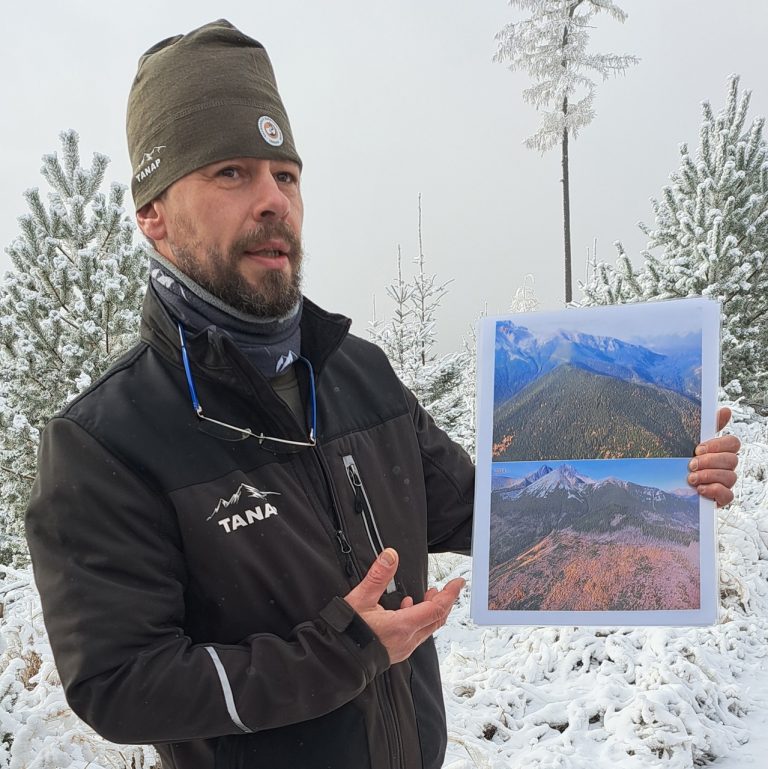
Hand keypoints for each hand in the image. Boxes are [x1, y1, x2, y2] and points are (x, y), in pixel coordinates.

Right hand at [344, 548, 463, 664]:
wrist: (336, 659)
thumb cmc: (346, 633)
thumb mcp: (361, 598)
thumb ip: (378, 576)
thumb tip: (390, 556)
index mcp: (402, 626)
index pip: (436, 609)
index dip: (449, 594)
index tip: (457, 583)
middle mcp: (407, 640)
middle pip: (436, 620)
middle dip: (444, 602)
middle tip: (448, 587)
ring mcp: (402, 648)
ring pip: (428, 628)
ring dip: (432, 611)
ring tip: (430, 595)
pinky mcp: (396, 652)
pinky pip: (416, 635)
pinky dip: (419, 619)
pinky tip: (407, 608)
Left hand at [688, 407, 739, 505]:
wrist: (666, 484)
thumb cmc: (679, 461)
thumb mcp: (686, 442)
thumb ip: (704, 427)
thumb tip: (725, 410)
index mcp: (719, 450)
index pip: (733, 442)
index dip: (718, 445)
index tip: (698, 448)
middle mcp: (725, 465)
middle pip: (732, 459)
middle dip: (709, 461)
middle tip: (691, 464)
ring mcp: (724, 482)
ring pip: (730, 477)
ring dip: (709, 476)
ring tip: (691, 478)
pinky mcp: (721, 498)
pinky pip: (728, 495)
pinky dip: (714, 491)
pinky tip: (700, 489)